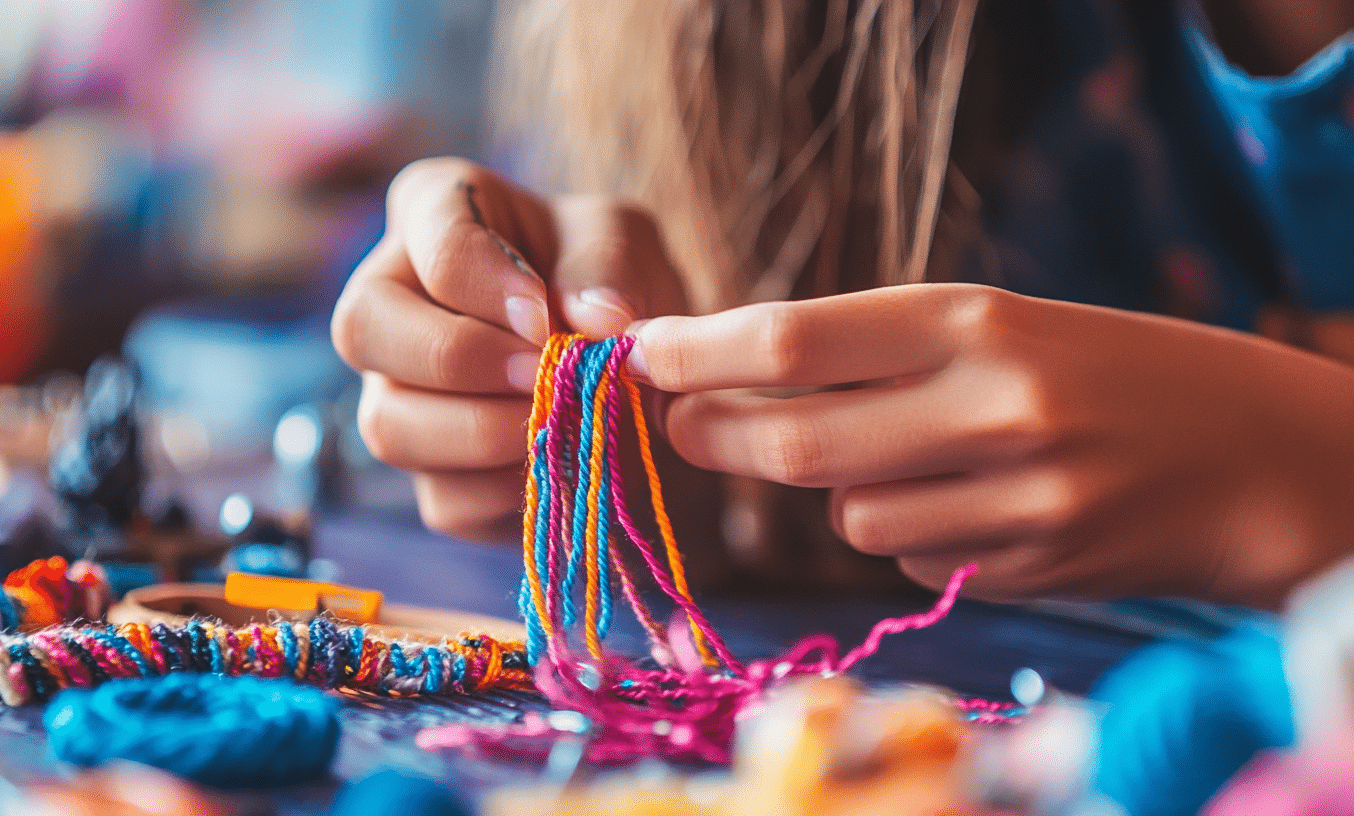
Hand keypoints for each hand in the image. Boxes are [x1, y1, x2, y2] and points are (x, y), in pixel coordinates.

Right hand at [331, 157, 687, 540]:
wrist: (642, 377)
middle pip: (361, 328)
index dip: (483, 282)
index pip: (429, 238)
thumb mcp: (627, 246)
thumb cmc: (612, 283)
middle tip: (535, 372)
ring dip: (481, 431)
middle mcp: (391, 301)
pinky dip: (509, 490)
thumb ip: (607, 268)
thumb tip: (597, 319)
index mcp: (435, 212)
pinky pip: (444, 497)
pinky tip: (561, 464)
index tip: (545, 317)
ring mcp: (396, 393)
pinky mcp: (431, 476)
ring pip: (387, 426)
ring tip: (558, 420)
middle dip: (454, 358)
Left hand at [625, 283, 1353, 607]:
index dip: (697, 353)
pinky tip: (977, 507)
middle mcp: (991, 406)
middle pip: (792, 442)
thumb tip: (725, 386)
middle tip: (677, 427)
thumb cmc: (1102, 371)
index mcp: (975, 319)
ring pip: (849, 516)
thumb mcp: (997, 326)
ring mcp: (1015, 498)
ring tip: (913, 459)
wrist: (1251, 455)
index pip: (795, 339)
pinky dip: (911, 535)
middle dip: (712, 437)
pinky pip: (911, 558)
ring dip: (842, 493)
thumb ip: (873, 357)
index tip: (638, 356)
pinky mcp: (1030, 568)